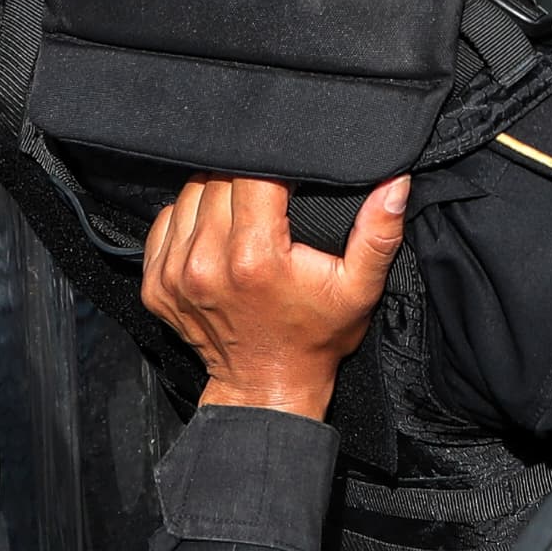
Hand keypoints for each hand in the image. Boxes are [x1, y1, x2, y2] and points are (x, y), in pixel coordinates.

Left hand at [139, 174, 407, 419]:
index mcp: (255, 257)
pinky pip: (166, 220)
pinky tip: (217, 233)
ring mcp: (175, 273)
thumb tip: (395, 184)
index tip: (290, 173)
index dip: (272, 163)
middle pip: (218, 178)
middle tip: (273, 196)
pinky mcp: (156, 283)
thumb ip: (379, 233)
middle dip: (246, 176)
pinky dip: (190, 216)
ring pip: (190, 193)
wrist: (268, 387)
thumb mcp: (360, 288)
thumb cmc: (315, 336)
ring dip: (216, 192)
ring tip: (247, 214)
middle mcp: (206, 262)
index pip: (252, 174)